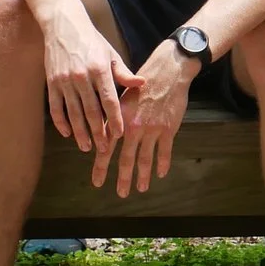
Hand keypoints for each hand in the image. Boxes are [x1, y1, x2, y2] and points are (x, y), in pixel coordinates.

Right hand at [42, 6, 140, 156]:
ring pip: (73, 113)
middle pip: (91, 112)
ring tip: (86, 146)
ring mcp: (65, 80)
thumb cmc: (92, 40)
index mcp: (100, 69)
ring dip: (80, 132)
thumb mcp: (111, 53)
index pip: (110, 101)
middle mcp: (82, 76)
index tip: (119, 135)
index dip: (114, 120)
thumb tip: (142, 84)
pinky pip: (56, 108)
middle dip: (98, 133)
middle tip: (103, 149)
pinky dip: (61, 122)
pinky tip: (67, 133)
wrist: (63, 25)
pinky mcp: (52, 82)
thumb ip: (124, 73)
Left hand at [106, 42, 192, 195]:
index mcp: (119, 119)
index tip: (97, 182)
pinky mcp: (167, 129)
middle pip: (126, 158)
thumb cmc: (142, 82)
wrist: (167, 72)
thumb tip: (102, 134)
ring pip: (146, 158)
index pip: (107, 148)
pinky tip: (161, 174)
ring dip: (143, 176)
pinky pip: (165, 151)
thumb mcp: (122, 97)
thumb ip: (113, 117)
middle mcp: (133, 127)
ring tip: (141, 188)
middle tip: (120, 193)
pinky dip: (163, 164)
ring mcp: (151, 129)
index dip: (101, 166)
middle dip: (123, 178)